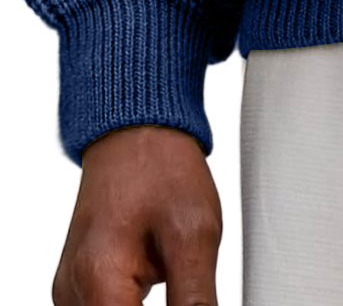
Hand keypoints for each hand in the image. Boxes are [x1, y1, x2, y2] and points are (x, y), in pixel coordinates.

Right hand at [52, 123, 221, 305]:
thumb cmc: (162, 168)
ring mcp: (70, 289)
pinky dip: (129, 304)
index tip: (188, 298)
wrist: (135, 132)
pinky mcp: (76, 285)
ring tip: (171, 271)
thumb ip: (194, 299)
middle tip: (184, 280)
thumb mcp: (196, 233)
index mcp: (98, 279)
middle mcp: (72, 291)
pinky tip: (154, 279)